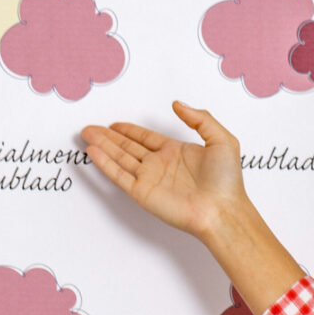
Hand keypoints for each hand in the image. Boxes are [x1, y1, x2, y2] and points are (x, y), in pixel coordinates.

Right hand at [82, 102, 252, 244]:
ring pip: (120, 158)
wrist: (223, 210)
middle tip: (90, 128)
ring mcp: (151, 179)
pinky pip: (119, 175)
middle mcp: (161, 166)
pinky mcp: (143, 193)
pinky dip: (105, 164)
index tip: (114, 124)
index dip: (129, 130)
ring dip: (102, 146)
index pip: (146, 138)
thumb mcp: (221, 139)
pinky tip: (93, 152)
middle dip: (108, 137)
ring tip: (86, 134)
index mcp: (176, 153)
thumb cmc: (227, 181)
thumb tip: (177, 104)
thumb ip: (199, 118)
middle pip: (128, 147)